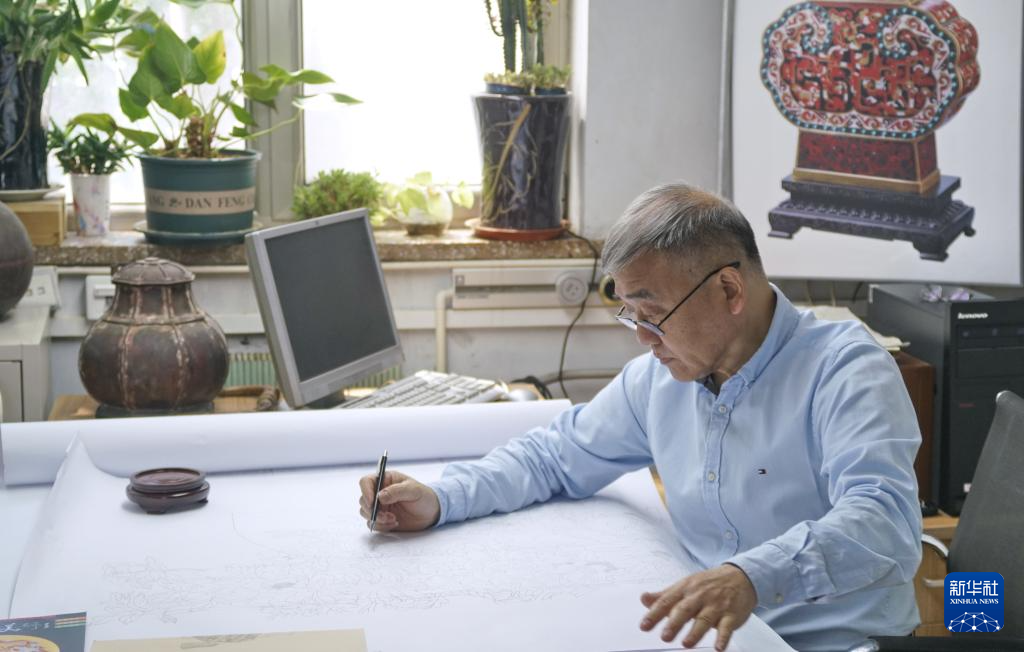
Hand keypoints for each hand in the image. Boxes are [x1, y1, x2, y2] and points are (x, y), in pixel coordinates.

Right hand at [358, 469, 440, 532]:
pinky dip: (381, 526)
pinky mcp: (382, 519)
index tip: (371, 502)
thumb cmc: (424, 496)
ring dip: (377, 519)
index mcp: (385, 480)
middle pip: (363, 500)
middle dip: (371, 510)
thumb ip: (397, 491)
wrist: (431, 513)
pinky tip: (395, 523)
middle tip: (385, 515)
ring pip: (365, 513)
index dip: (365, 491)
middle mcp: (379, 493)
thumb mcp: (414, 490)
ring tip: (393, 519)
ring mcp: (380, 507)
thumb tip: (379, 497)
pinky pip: (373, 524)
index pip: (366, 482)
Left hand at [639, 564, 756, 650]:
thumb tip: (644, 599)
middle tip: (664, 636)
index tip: (644, 626)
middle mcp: (700, 596)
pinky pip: (727, 627)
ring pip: (705, 619)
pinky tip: (718, 648)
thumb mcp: (685, 586)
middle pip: (685, 610)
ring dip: (695, 632)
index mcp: (685, 588)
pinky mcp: (731, 614)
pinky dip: (723, 637)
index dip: (654, 614)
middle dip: (674, 623)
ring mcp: (716, 605)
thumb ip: (664, 595)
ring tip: (686, 644)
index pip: (667, 601)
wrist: (739, 576)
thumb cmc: (707, 584)